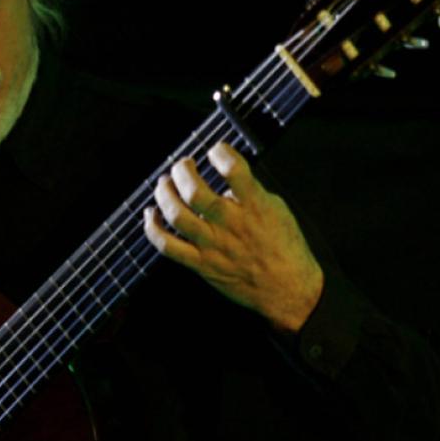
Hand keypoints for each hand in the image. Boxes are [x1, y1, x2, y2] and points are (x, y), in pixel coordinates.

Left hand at [143, 141, 322, 332]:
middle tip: (183, 165)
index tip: (216, 149)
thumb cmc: (284, 247)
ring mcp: (214, 246)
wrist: (288, 290)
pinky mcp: (202, 265)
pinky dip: (153, 228)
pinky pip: (168, 246)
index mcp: (255, 207)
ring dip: (164, 194)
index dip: (220, 153)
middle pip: (195, 193)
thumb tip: (223, 175)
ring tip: (165, 183)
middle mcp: (232, 225)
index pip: (235, 171)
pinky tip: (151, 215)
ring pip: (177, 216)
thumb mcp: (275, 208)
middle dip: (182, 171)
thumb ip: (249, 191)